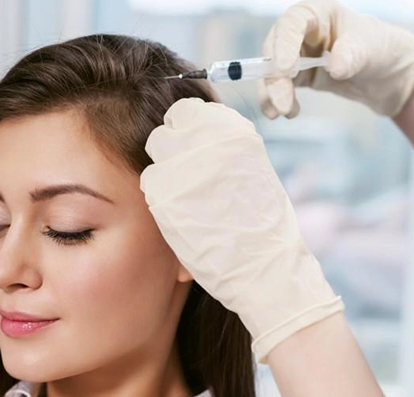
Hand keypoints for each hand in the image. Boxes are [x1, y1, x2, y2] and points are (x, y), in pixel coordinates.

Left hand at [140, 98, 343, 360]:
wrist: (265, 267)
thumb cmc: (264, 227)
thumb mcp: (251, 171)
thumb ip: (222, 150)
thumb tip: (195, 142)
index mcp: (233, 132)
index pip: (188, 111)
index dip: (183, 130)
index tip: (188, 147)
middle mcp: (206, 142)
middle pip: (165, 129)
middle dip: (169, 148)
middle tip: (181, 174)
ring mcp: (183, 167)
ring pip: (153, 153)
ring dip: (162, 171)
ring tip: (182, 196)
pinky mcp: (164, 195)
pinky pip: (148, 182)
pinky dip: (157, 195)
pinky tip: (176, 212)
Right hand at [261, 0, 413, 117]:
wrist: (391, 75)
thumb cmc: (383, 48)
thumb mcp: (372, 48)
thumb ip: (353, 55)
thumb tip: (334, 68)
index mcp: (318, 14)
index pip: (292, 24)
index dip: (283, 45)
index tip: (284, 69)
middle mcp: (302, 32)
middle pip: (274, 50)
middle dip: (275, 77)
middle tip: (282, 102)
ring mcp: (298, 55)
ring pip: (273, 72)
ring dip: (272, 93)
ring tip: (283, 112)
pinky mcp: (299, 77)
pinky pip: (281, 88)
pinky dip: (278, 102)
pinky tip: (289, 113)